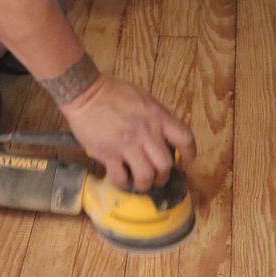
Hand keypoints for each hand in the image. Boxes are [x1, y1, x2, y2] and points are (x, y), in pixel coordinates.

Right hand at [61, 76, 195, 191]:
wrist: (86, 93)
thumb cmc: (114, 92)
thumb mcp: (143, 98)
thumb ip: (157, 117)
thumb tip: (166, 136)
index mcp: (157, 116)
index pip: (185, 138)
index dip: (189, 154)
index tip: (185, 163)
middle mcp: (146, 132)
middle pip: (166, 165)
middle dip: (163, 176)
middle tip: (156, 177)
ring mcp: (127, 144)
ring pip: (146, 177)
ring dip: (144, 184)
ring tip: (139, 182)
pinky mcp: (108, 154)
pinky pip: (121, 178)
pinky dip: (122, 182)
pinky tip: (119, 176)